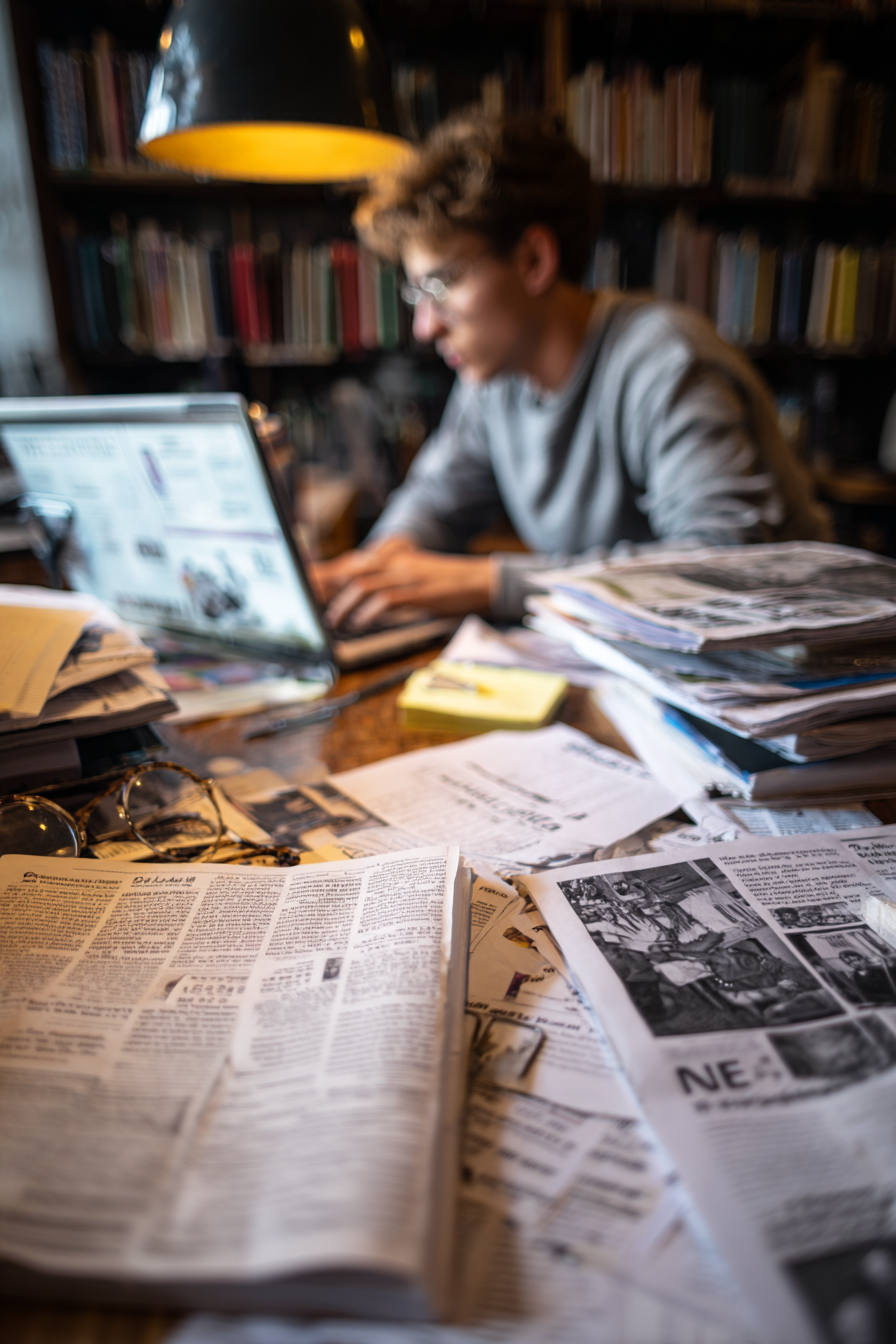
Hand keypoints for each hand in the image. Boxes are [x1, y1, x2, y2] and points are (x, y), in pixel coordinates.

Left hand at [309, 535, 491, 630]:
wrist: (481, 579)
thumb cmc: (446, 583)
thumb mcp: (412, 576)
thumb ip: (386, 582)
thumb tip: (356, 598)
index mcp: (392, 556)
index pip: (350, 563)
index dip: (323, 573)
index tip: (302, 583)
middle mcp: (395, 561)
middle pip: (349, 570)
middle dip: (323, 586)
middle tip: (304, 601)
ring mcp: (406, 574)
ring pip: (363, 584)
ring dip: (343, 605)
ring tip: (333, 621)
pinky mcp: (418, 590)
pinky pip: (385, 599)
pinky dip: (368, 612)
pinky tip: (359, 623)